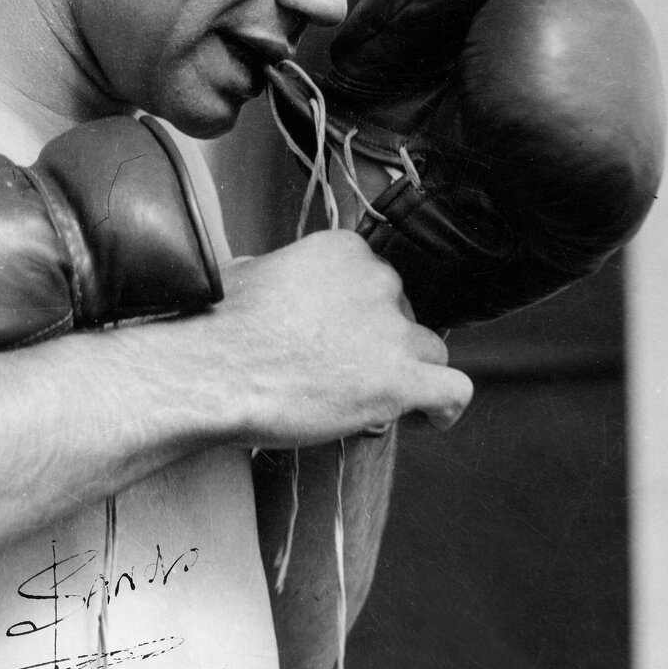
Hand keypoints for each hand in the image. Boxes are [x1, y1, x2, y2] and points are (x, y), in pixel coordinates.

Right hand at [208, 230, 471, 448]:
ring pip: (430, 350)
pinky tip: (427, 417)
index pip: (375, 279)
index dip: (361, 312)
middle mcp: (376, 280)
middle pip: (402, 312)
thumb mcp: (250, 273)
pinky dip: (443, 407)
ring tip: (377, 396)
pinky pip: (452, 390)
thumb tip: (273, 281)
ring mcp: (392, 330)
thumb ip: (282, 273)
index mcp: (344, 250)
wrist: (215, 369)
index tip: (342, 335)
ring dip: (408, 372)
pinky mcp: (399, 379)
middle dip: (380, 342)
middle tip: (344, 371)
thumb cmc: (220, 326)